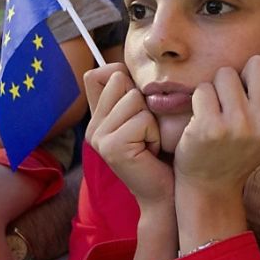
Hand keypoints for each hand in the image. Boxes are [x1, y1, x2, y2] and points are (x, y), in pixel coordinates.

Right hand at [84, 64, 170, 207]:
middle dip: (145, 103)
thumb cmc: (163, 154)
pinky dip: (155, 134)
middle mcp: (92, 126)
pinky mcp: (111, 147)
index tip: (139, 108)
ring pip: (133, 98)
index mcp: (97, 117)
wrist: (166, 194)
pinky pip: (142, 119)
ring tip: (150, 143)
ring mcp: (98, 137)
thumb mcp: (146, 117)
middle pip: (119, 81)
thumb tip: (121, 65)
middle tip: (147, 133)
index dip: (123, 79)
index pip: (98, 74)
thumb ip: (131, 93)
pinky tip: (151, 152)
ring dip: (152, 120)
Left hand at [173, 50, 259, 193]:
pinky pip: (204, 88)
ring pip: (226, 73)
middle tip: (238, 98)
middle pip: (258, 63)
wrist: (211, 183)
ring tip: (220, 112)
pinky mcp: (211, 128)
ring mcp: (240, 126)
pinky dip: (201, 99)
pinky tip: (204, 120)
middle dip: (244, 73)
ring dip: (219, 87)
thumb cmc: (241, 146)